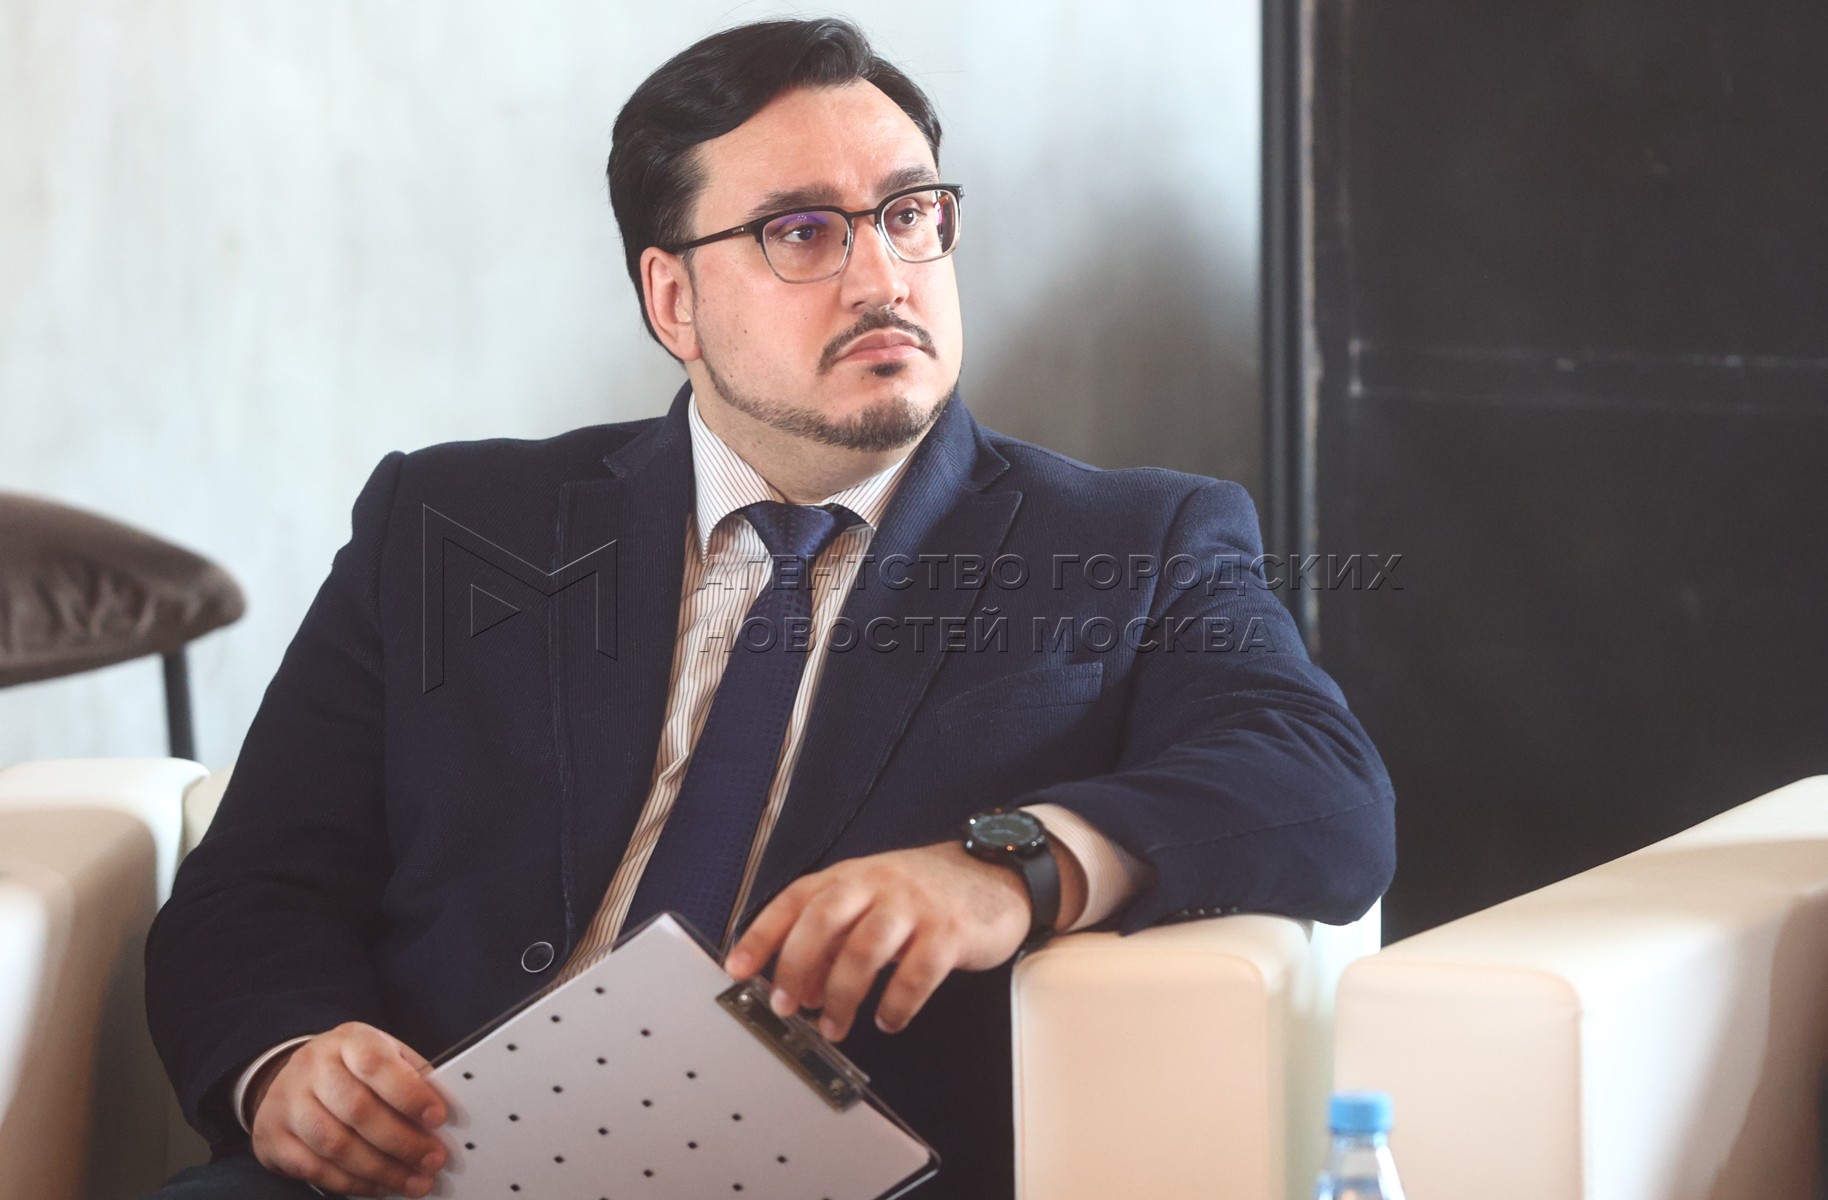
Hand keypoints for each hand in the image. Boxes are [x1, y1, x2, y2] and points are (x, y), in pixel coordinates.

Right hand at [249, 1022, 446, 1198]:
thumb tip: (446, 1113)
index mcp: (348, 1041)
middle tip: (432, 1160)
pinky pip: (315, 1168)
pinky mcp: (274, 1138)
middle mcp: (313, 1067)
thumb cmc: (351, 1069)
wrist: (289, 1078)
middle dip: (402, 1142)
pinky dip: (353, 1184)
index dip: (409, 1093)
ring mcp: (288, 1103)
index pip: (376, 1064)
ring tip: (413, 1182)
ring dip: (381, 1170)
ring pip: (336, 1144)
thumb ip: (412, 1078)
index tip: (437, 1118)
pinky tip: (380, 1188)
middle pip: (358, 1110)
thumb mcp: (384, 1055)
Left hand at [724, 840, 1080, 1042]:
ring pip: (865, 949)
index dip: (762, 934)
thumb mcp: (874, 904)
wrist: (998, 877)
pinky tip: (888, 1019)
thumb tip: (796, 986)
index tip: (736, 969)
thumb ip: (835, 939)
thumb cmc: (927, 895)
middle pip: (824, 917)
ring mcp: (915, 906)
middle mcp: (879, 884)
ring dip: (842, 995)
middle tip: (785, 1005)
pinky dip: (896, 1004)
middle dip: (796, 965)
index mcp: (852, 876)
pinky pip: (917, 973)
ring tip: (834, 1026)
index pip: (796, 899)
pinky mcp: (950, 931)